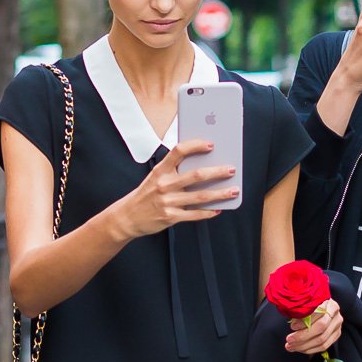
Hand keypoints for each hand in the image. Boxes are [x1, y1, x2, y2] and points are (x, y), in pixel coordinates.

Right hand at [110, 139, 238, 237]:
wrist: (127, 217)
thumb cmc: (145, 194)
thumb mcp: (155, 177)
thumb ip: (174, 170)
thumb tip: (202, 164)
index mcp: (160, 170)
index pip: (178, 152)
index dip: (195, 146)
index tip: (211, 144)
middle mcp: (164, 185)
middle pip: (196, 175)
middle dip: (217, 172)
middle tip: (231, 169)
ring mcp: (168, 202)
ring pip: (200, 196)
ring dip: (220, 193)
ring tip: (234, 190)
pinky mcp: (171, 217)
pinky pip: (195, 214)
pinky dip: (209, 212)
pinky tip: (219, 208)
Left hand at [286, 299, 341, 353]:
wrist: (320, 307)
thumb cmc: (309, 306)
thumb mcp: (305, 305)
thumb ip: (301, 312)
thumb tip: (294, 326)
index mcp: (329, 303)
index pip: (319, 313)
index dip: (305, 321)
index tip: (292, 326)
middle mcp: (336, 314)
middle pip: (321, 328)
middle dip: (303, 336)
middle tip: (289, 340)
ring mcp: (337, 326)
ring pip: (322, 340)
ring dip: (304, 346)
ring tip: (290, 346)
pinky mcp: (336, 335)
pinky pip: (324, 346)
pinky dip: (310, 349)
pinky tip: (299, 349)